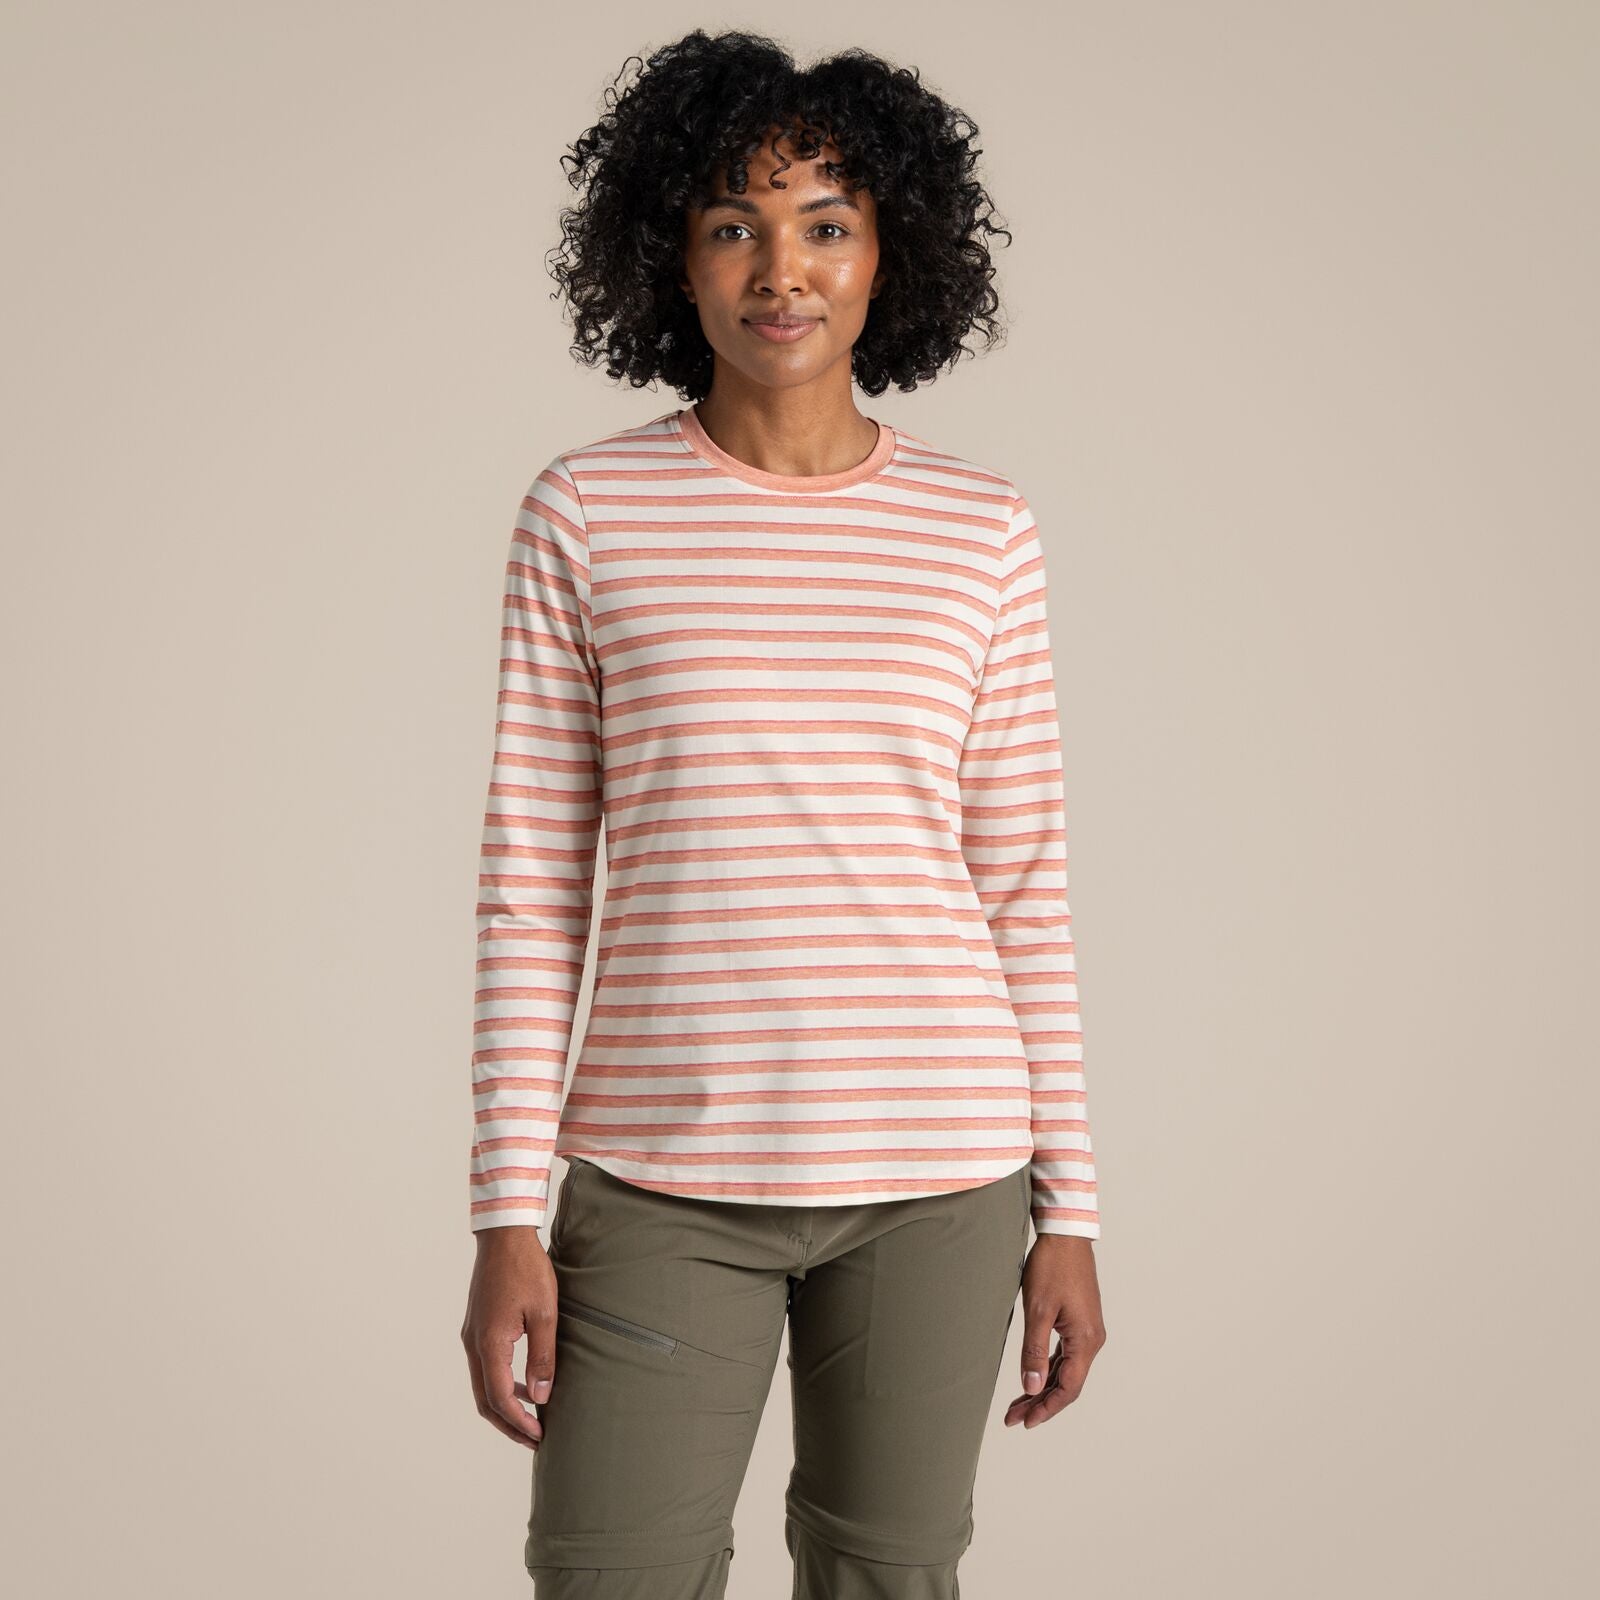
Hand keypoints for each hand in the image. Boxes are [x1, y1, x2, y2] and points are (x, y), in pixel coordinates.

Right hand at [461, 1225, 558, 1448]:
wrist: (504, 1236)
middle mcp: (474, 1344)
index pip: (500, 1399)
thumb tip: (542, 1397)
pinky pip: (485, 1367)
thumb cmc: (527, 1270)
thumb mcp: (544, 1313)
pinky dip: (500, 1385)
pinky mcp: (476, 1327)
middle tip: (533, 1439)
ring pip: (482, 1385)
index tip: (539, 1436)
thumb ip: (543, 1357)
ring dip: (504, 1406)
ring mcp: (471, 1335)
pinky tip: (523, 1385)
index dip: (519, 1422)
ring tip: (530, 1419)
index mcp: (490, 1344)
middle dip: (508, 1424)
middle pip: (485, 1400)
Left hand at [1004, 1234, 1105, 1428]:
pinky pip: (1065, 1354)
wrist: (1065, 1235)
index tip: (1024, 1422)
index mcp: (1086, 1341)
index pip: (1068, 1388)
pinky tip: (1033, 1377)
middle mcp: (1092, 1340)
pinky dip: (1048, 1368)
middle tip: (1013, 1418)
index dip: (1046, 1408)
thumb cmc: (1052, 1267)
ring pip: (1065, 1370)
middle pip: (1067, 1383)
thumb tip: (1031, 1387)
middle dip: (1040, 1402)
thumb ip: (1035, 1351)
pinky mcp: (1079, 1322)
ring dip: (1042, 1387)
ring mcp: (1087, 1331)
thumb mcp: (1038, 1310)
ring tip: (1017, 1404)